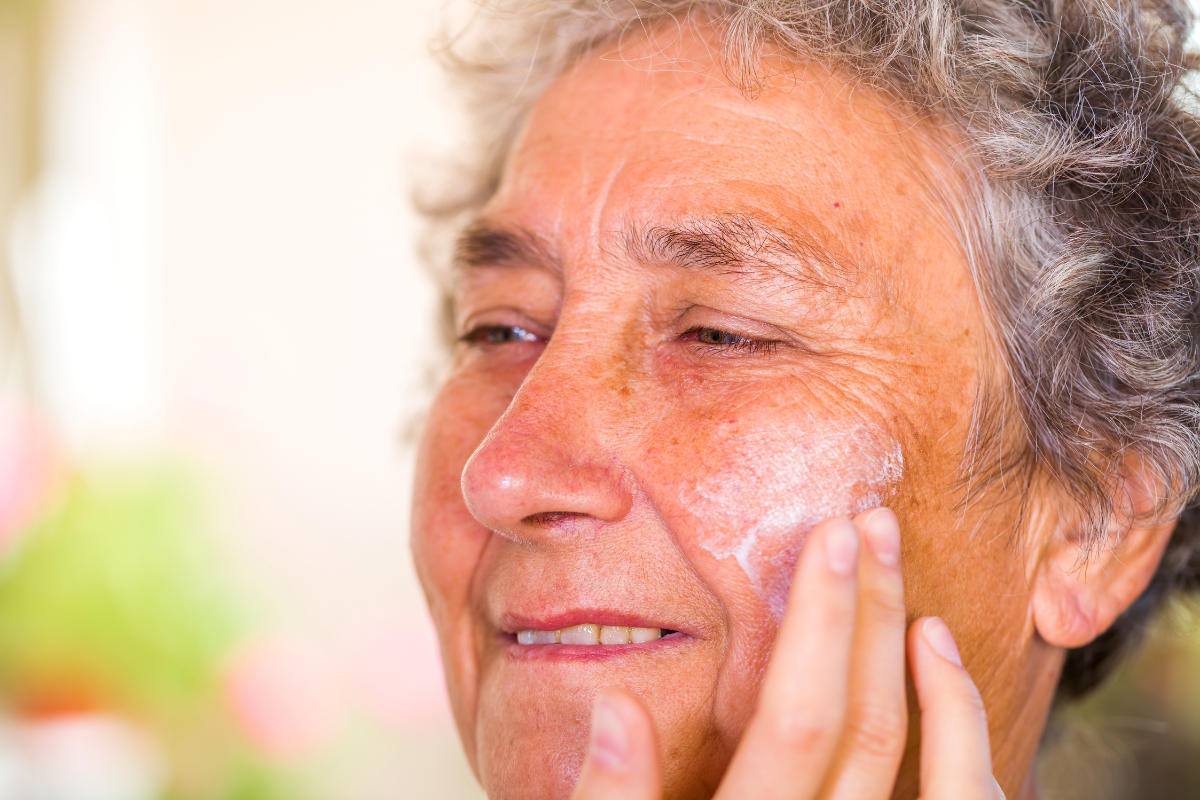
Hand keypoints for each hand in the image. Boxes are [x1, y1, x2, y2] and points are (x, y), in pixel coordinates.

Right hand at [570, 509, 1004, 799]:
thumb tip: (619, 708)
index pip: (798, 721)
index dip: (822, 622)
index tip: (833, 536)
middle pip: (869, 728)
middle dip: (874, 614)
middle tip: (874, 525)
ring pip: (944, 782)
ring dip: (934, 681)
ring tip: (916, 601)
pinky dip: (970, 754)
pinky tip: (944, 694)